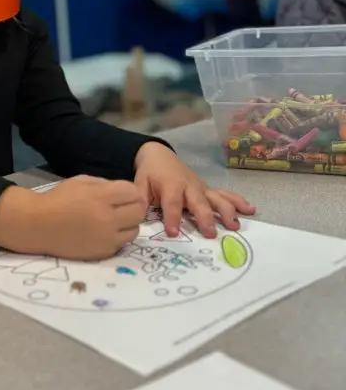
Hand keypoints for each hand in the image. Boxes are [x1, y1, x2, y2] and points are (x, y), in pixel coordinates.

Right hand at [0, 176, 147, 260]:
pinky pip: (122, 244)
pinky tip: (104, 232)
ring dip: (128, 224)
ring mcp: (106, 238)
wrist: (39, 225)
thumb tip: (125, 192)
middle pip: (139, 212)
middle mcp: (107, 218)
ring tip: (114, 221)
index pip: (134, 192)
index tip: (121, 194)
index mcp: (101, 196)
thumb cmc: (59, 199)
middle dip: (133, 207)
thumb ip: (105, 184)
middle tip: (122, 207)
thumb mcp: (81, 181)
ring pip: (135, 230)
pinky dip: (117, 237)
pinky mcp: (103, 252)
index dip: (129, 191)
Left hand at [134, 142, 255, 238]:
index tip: (174, 233)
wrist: (159, 156)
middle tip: (211, 234)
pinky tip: (251, 210)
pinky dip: (238, 201)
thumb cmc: (150, 174)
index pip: (172, 204)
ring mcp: (202, 188)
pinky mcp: (208, 190)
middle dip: (205, 218)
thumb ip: (141, 201)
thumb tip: (138, 218)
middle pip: (199, 203)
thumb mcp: (140, 185)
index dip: (173, 218)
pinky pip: (225, 195)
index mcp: (171, 185)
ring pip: (217, 199)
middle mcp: (189, 186)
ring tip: (235, 226)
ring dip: (227, 211)